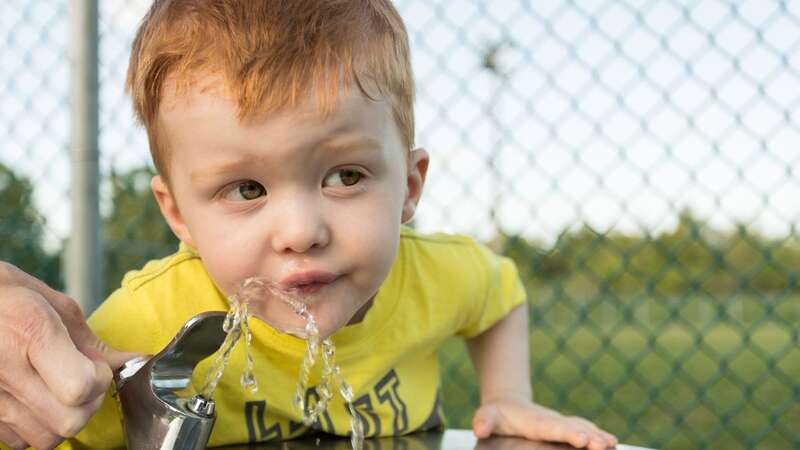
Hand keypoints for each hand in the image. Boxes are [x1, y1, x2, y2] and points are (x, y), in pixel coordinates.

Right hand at [0, 262, 138, 449]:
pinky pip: (19, 441)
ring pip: (46, 438)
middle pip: (69, 421)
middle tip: (82, 379)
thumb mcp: (52, 303)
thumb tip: (127, 362)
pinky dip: (34, 427)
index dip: (99, 378)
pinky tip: (34, 400)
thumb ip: (90, 339)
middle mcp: (7, 369)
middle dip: (88, 403)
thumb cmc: (6, 296)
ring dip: (63, 419)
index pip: (80, 387)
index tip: (94, 363)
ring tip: (57, 391)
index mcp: (32, 332)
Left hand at [471, 397, 617, 449]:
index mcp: (535, 421)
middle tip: (605, 445)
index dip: (568, 433)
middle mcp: (552, 420)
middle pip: (574, 427)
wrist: (507, 403)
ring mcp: (561, 423)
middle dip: (590, 436)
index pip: (554, 428)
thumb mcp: (485, 416)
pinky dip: (599, 435)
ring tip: (612, 443)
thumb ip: (484, 421)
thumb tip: (480, 428)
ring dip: (598, 435)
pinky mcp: (566, 428)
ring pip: (584, 427)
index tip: (582, 439)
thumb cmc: (496, 414)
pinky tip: (612, 443)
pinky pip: (585, 429)